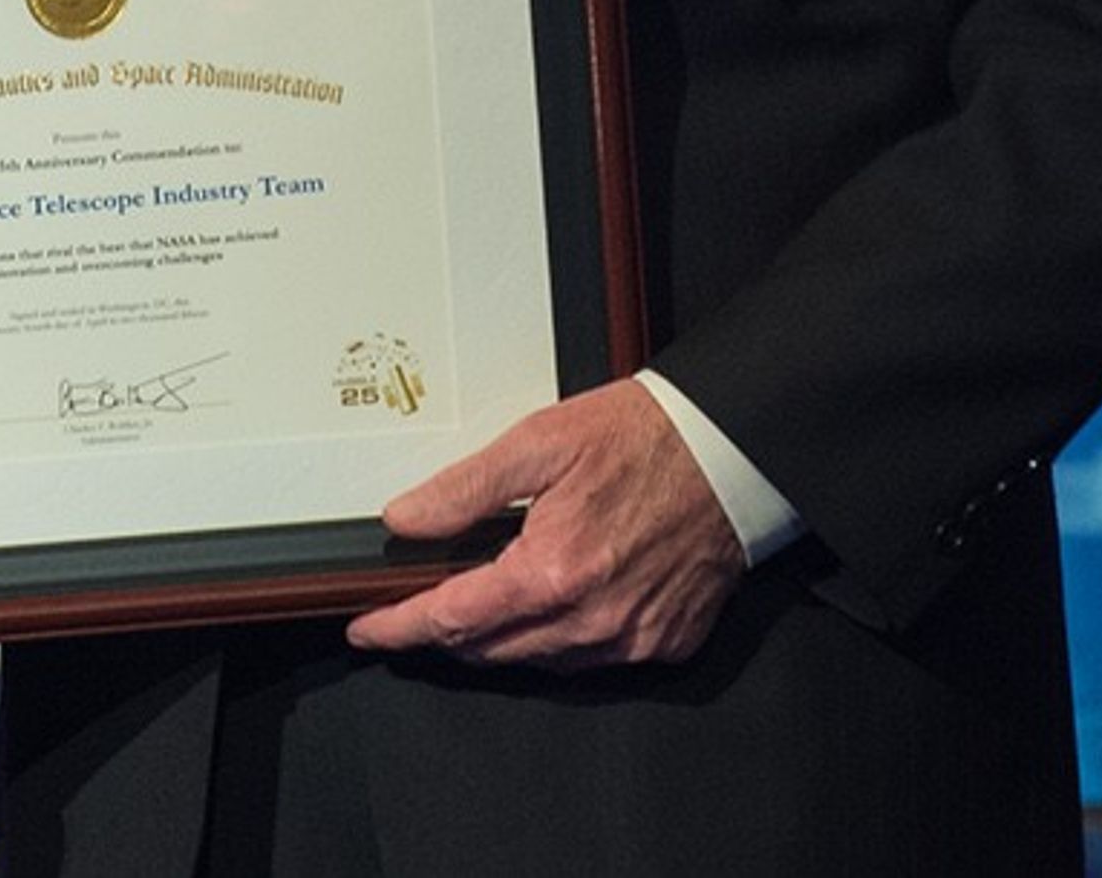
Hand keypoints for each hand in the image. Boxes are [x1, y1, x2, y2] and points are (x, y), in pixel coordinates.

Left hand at [342, 380, 742, 671]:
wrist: (733, 451)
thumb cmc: (644, 439)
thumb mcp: (540, 443)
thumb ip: (465, 489)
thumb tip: (405, 520)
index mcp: (554, 572)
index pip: (451, 620)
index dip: (400, 627)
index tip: (368, 629)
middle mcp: (592, 620)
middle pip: (489, 650)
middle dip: (445, 633)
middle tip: (418, 606)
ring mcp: (631, 639)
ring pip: (538, 662)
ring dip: (502, 638)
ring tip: (488, 595)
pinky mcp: (663, 644)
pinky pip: (593, 661)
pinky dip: (562, 639)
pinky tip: (557, 601)